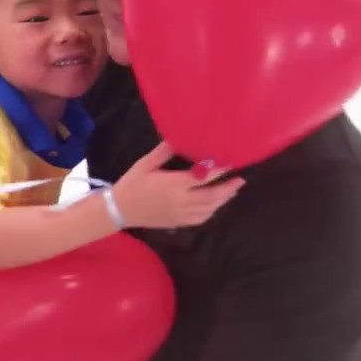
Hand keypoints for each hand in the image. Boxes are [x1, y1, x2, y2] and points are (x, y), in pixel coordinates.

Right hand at [110, 142, 244, 228]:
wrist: (119, 210)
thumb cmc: (131, 184)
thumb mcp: (144, 164)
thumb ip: (163, 152)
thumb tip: (179, 138)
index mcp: (175, 184)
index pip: (204, 176)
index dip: (220, 169)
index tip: (231, 162)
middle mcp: (182, 200)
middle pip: (213, 195)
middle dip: (228, 187)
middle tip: (240, 179)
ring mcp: (182, 213)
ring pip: (210, 208)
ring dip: (223, 199)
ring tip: (232, 190)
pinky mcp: (179, 222)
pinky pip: (201, 218)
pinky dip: (212, 211)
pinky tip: (215, 205)